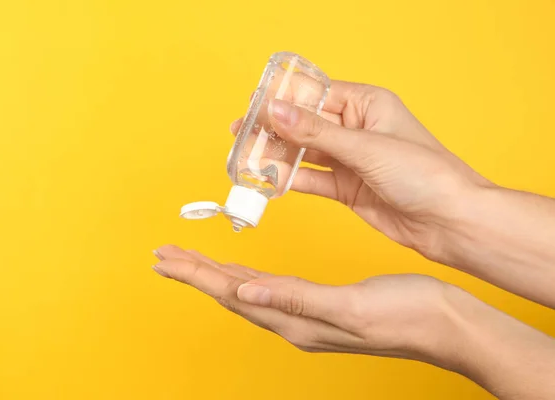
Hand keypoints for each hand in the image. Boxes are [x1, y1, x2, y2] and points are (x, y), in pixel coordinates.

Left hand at [153, 245, 460, 367]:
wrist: (444, 325)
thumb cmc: (405, 314)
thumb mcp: (350, 306)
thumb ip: (296, 299)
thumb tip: (246, 292)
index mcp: (296, 320)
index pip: (232, 293)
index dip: (196, 274)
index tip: (165, 258)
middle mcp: (294, 321)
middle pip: (230, 293)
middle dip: (196, 273)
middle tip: (164, 256)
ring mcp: (306, 316)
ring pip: (246, 292)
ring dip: (216, 275)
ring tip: (192, 262)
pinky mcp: (320, 307)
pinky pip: (269, 290)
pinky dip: (246, 277)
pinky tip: (243, 273)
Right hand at [231, 82, 491, 257]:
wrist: (450, 222)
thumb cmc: (425, 174)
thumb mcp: (366, 147)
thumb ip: (317, 133)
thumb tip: (276, 112)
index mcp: (367, 104)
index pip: (315, 95)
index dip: (282, 101)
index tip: (253, 109)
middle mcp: (357, 129)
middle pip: (305, 124)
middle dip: (274, 130)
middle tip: (242, 135)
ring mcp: (351, 160)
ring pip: (305, 153)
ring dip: (279, 156)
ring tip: (247, 159)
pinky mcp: (347, 188)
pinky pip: (312, 180)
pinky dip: (291, 180)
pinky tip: (270, 180)